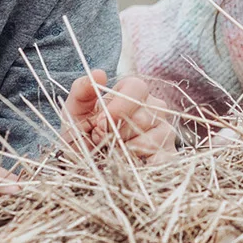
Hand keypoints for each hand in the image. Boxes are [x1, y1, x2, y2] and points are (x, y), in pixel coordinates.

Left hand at [62, 70, 176, 164]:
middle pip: (144, 115)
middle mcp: (153, 107)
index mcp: (132, 91)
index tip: (101, 122)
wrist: (84, 167)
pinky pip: (165, 158)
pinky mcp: (168, 155)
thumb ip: (82, 90)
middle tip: (102, 141)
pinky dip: (145, 166)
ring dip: (128, 151)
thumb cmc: (80, 135)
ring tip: (113, 153)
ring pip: (153, 138)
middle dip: (118, 133)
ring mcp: (164, 131)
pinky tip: (130, 168)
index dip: (120, 105)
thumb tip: (99, 74)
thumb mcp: (74, 112)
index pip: (137, 88)